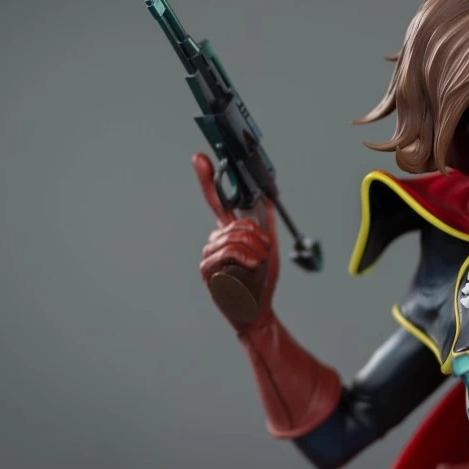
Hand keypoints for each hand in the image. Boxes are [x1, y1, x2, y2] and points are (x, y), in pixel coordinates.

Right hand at [192, 153, 279, 330]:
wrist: (257, 310)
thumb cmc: (261, 281)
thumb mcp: (269, 247)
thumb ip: (265, 223)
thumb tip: (267, 197)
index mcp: (228, 231)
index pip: (215, 200)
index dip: (207, 178)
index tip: (200, 158)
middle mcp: (215, 239)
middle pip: (237, 222)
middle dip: (259, 237)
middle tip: (264, 253)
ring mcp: (208, 254)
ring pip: (235, 236)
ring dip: (256, 249)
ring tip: (258, 264)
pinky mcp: (207, 269)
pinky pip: (229, 251)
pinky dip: (246, 257)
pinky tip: (252, 266)